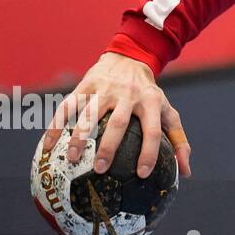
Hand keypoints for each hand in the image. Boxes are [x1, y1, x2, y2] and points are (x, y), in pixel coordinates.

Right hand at [40, 52, 191, 178]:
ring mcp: (105, 89)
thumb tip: (186, 172)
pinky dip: (56, 126)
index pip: (152, 130)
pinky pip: (68, 107)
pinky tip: (48, 147)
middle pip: (118, 123)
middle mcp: (128, 95)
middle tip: (100, 170)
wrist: (129, 60)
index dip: (149, 152)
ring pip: (89, 115)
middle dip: (108, 147)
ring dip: (79, 138)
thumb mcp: (167, 112)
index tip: (142, 175)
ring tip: (72, 160)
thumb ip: (178, 140)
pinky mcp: (86, 85)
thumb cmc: (149, 95)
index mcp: (151, 102)